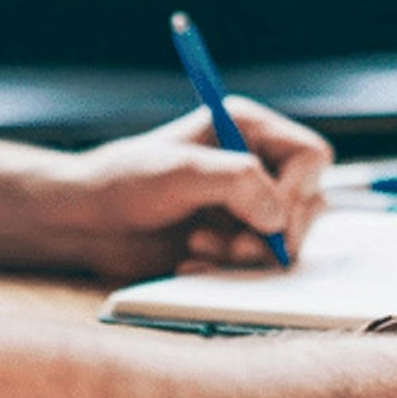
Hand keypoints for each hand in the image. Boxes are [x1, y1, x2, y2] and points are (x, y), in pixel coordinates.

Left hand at [53, 97, 332, 279]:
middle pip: (308, 202)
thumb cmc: (125, 183)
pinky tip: (193, 262)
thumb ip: (239, 183)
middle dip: (273, 232)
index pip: (311, 156)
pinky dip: (232, 269)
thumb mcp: (182, 173)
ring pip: (287, 238)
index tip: (269, 216)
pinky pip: (260, 263)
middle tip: (235, 247)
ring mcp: (247, 204)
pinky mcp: (233, 239)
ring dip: (249, 253)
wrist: (86, 221)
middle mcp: (256, 162)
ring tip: (200, 249)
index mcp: (248, 128)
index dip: (298, 190)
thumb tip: (280, 218)